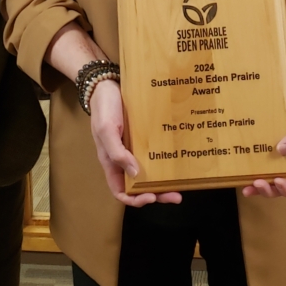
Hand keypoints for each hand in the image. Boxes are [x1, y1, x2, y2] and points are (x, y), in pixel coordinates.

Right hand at [88, 79, 181, 207]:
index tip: (151, 198)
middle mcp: (124, 159)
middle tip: (176, 196)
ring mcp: (135, 149)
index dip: (134, 200)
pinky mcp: (144, 138)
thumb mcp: (106, 130)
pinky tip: (177, 161)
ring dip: (164, 181)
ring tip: (181, 184)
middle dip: (157, 194)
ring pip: (150, 172)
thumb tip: (135, 174)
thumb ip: (117, 152)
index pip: (121, 191)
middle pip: (140, 185)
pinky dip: (164, 161)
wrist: (108, 85)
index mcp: (111, 162)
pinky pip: (154, 154)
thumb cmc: (104, 108)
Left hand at [242, 61, 285, 198]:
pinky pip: (256, 158)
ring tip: (245, 185)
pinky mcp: (262, 139)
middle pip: (281, 185)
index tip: (278, 181)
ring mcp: (275, 149)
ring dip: (257, 185)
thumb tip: (282, 151)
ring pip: (267, 176)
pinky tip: (239, 169)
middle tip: (256, 183)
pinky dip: (248, 168)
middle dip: (269, 190)